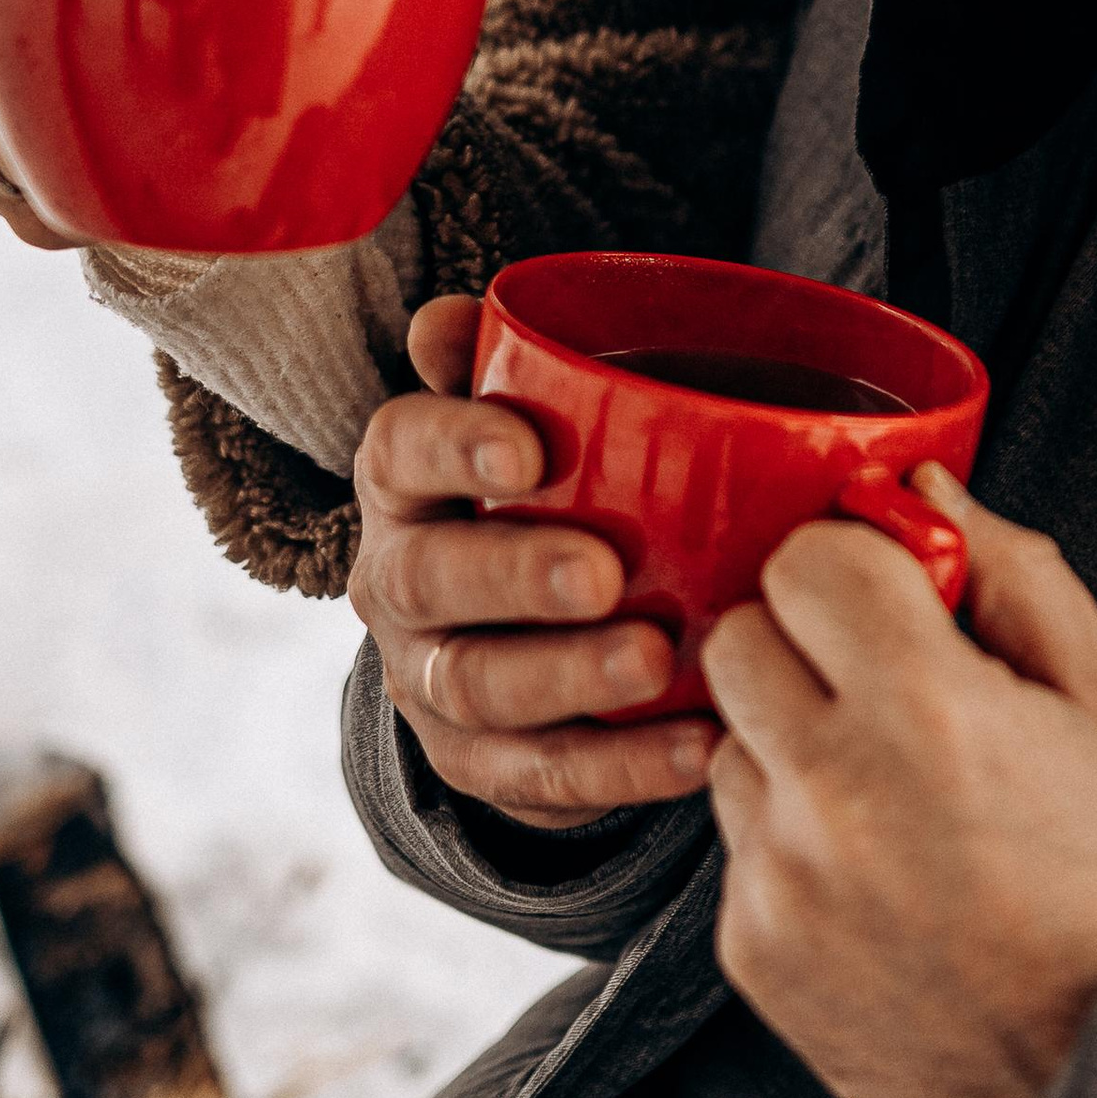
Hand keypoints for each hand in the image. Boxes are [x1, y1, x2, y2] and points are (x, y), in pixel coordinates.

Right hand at [348, 294, 719, 828]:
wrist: (503, 629)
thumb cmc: (537, 493)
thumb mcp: (520, 420)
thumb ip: (501, 362)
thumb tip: (456, 320)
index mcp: (403, 484)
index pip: (399, 451)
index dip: (455, 447)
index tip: (529, 449)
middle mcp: (396, 583)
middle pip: (429, 580)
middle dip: (515, 575)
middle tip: (604, 573)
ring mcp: (428, 683)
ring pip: (479, 686)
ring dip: (570, 676)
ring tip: (657, 659)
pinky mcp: (479, 764)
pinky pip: (541, 777)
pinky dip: (623, 767)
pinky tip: (700, 745)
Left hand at [703, 471, 1096, 1097]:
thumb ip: (1010, 570)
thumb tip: (924, 487)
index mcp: (925, 710)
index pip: (805, 560)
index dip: (854, 565)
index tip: (897, 596)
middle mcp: (831, 792)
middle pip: (739, 638)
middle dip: (804, 641)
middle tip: (883, 685)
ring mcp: (780, 880)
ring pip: (732, 745)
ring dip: (792, 748)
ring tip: (891, 798)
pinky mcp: (750, 951)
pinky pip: (739, 849)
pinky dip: (793, 848)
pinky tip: (878, 878)